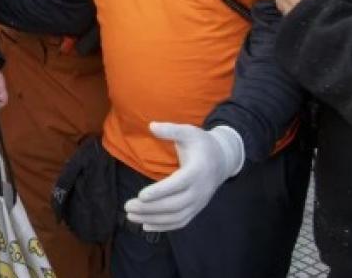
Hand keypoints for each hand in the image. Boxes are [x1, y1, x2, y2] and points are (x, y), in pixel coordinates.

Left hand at [124, 123, 243, 231]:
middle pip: (174, 205)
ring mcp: (199, 202)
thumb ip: (171, 130)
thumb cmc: (202, 144)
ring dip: (153, 219)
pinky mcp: (196, 208)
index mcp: (197, 171)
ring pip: (176, 216)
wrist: (223, 159)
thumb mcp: (189, 132)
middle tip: (127, 206)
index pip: (178, 185)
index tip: (141, 195)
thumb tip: (151, 126)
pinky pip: (181, 221)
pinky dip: (164, 226)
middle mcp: (199, 190)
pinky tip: (146, 225)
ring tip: (131, 216)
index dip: (160, 191)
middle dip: (150, 208)